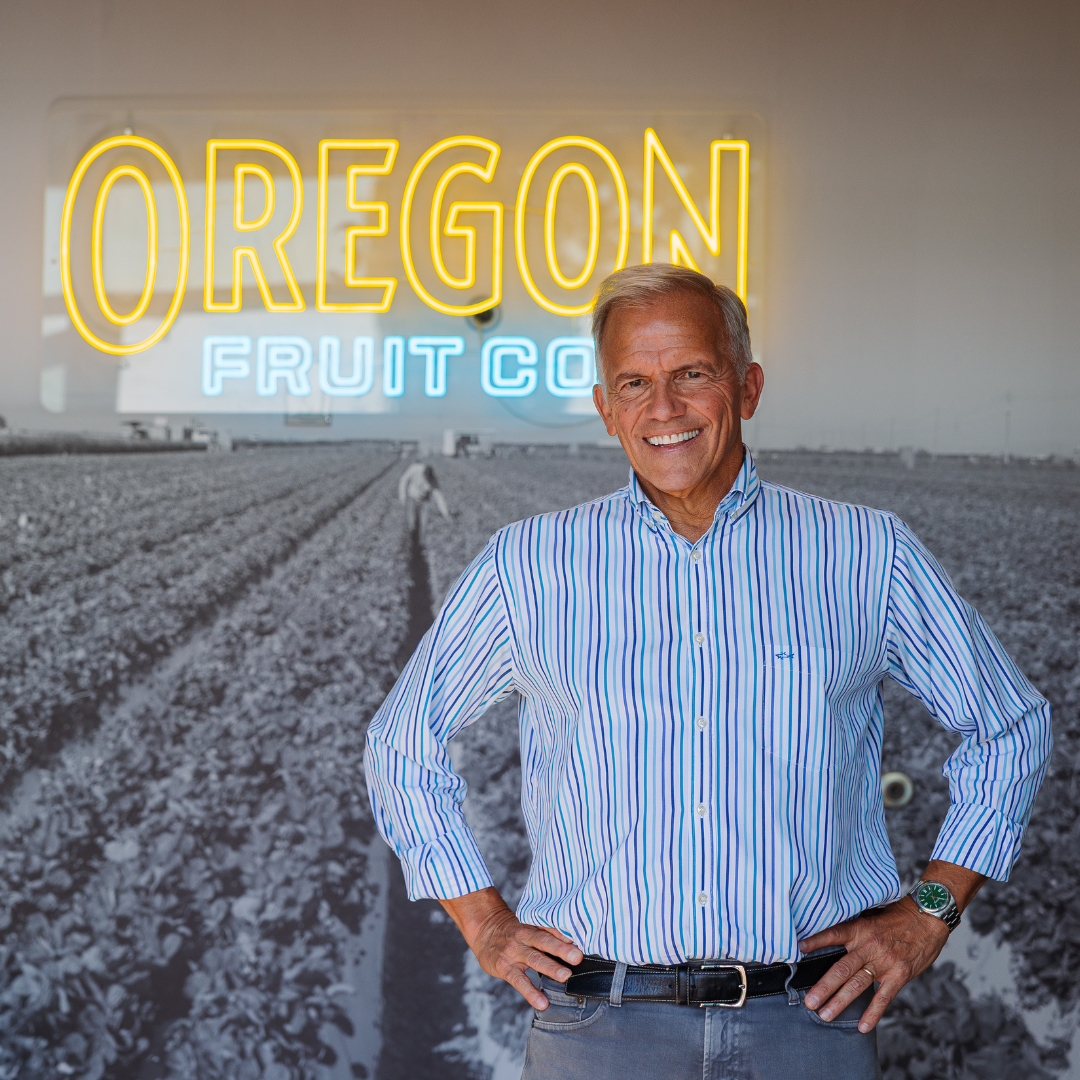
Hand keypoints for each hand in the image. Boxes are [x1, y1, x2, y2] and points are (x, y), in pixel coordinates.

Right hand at [440, 887, 583, 1010]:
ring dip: (550, 967)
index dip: (564, 933)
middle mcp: (523, 936)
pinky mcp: (504, 968)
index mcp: (532, 926)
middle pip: (544, 941)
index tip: (582, 938)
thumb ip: (548, 933)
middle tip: (578, 957)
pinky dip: (531, 992)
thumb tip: (576, 942)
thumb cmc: (513, 930)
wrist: (484, 930)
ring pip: (534, 959)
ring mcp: (513, 952)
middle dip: (561, 949)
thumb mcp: (528, 925)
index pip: (549, 927)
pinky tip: (542, 1003)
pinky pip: (519, 981)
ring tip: (565, 976)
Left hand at [800, 859, 984, 1031]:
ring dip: (840, 1002)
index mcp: (860, 928)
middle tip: (809, 1002)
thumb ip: (854, 926)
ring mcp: (884, 962)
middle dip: (823, 987)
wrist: (928, 917)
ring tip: (824, 1014)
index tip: (798, 948)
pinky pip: (883, 997)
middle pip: (841, 968)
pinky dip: (873, 1013)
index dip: (815, 941)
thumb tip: (830, 932)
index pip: (833, 934)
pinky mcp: (899, 974)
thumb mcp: (872, 914)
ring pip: (857, 985)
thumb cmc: (897, 916)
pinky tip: (862, 1026)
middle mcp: (869, 945)